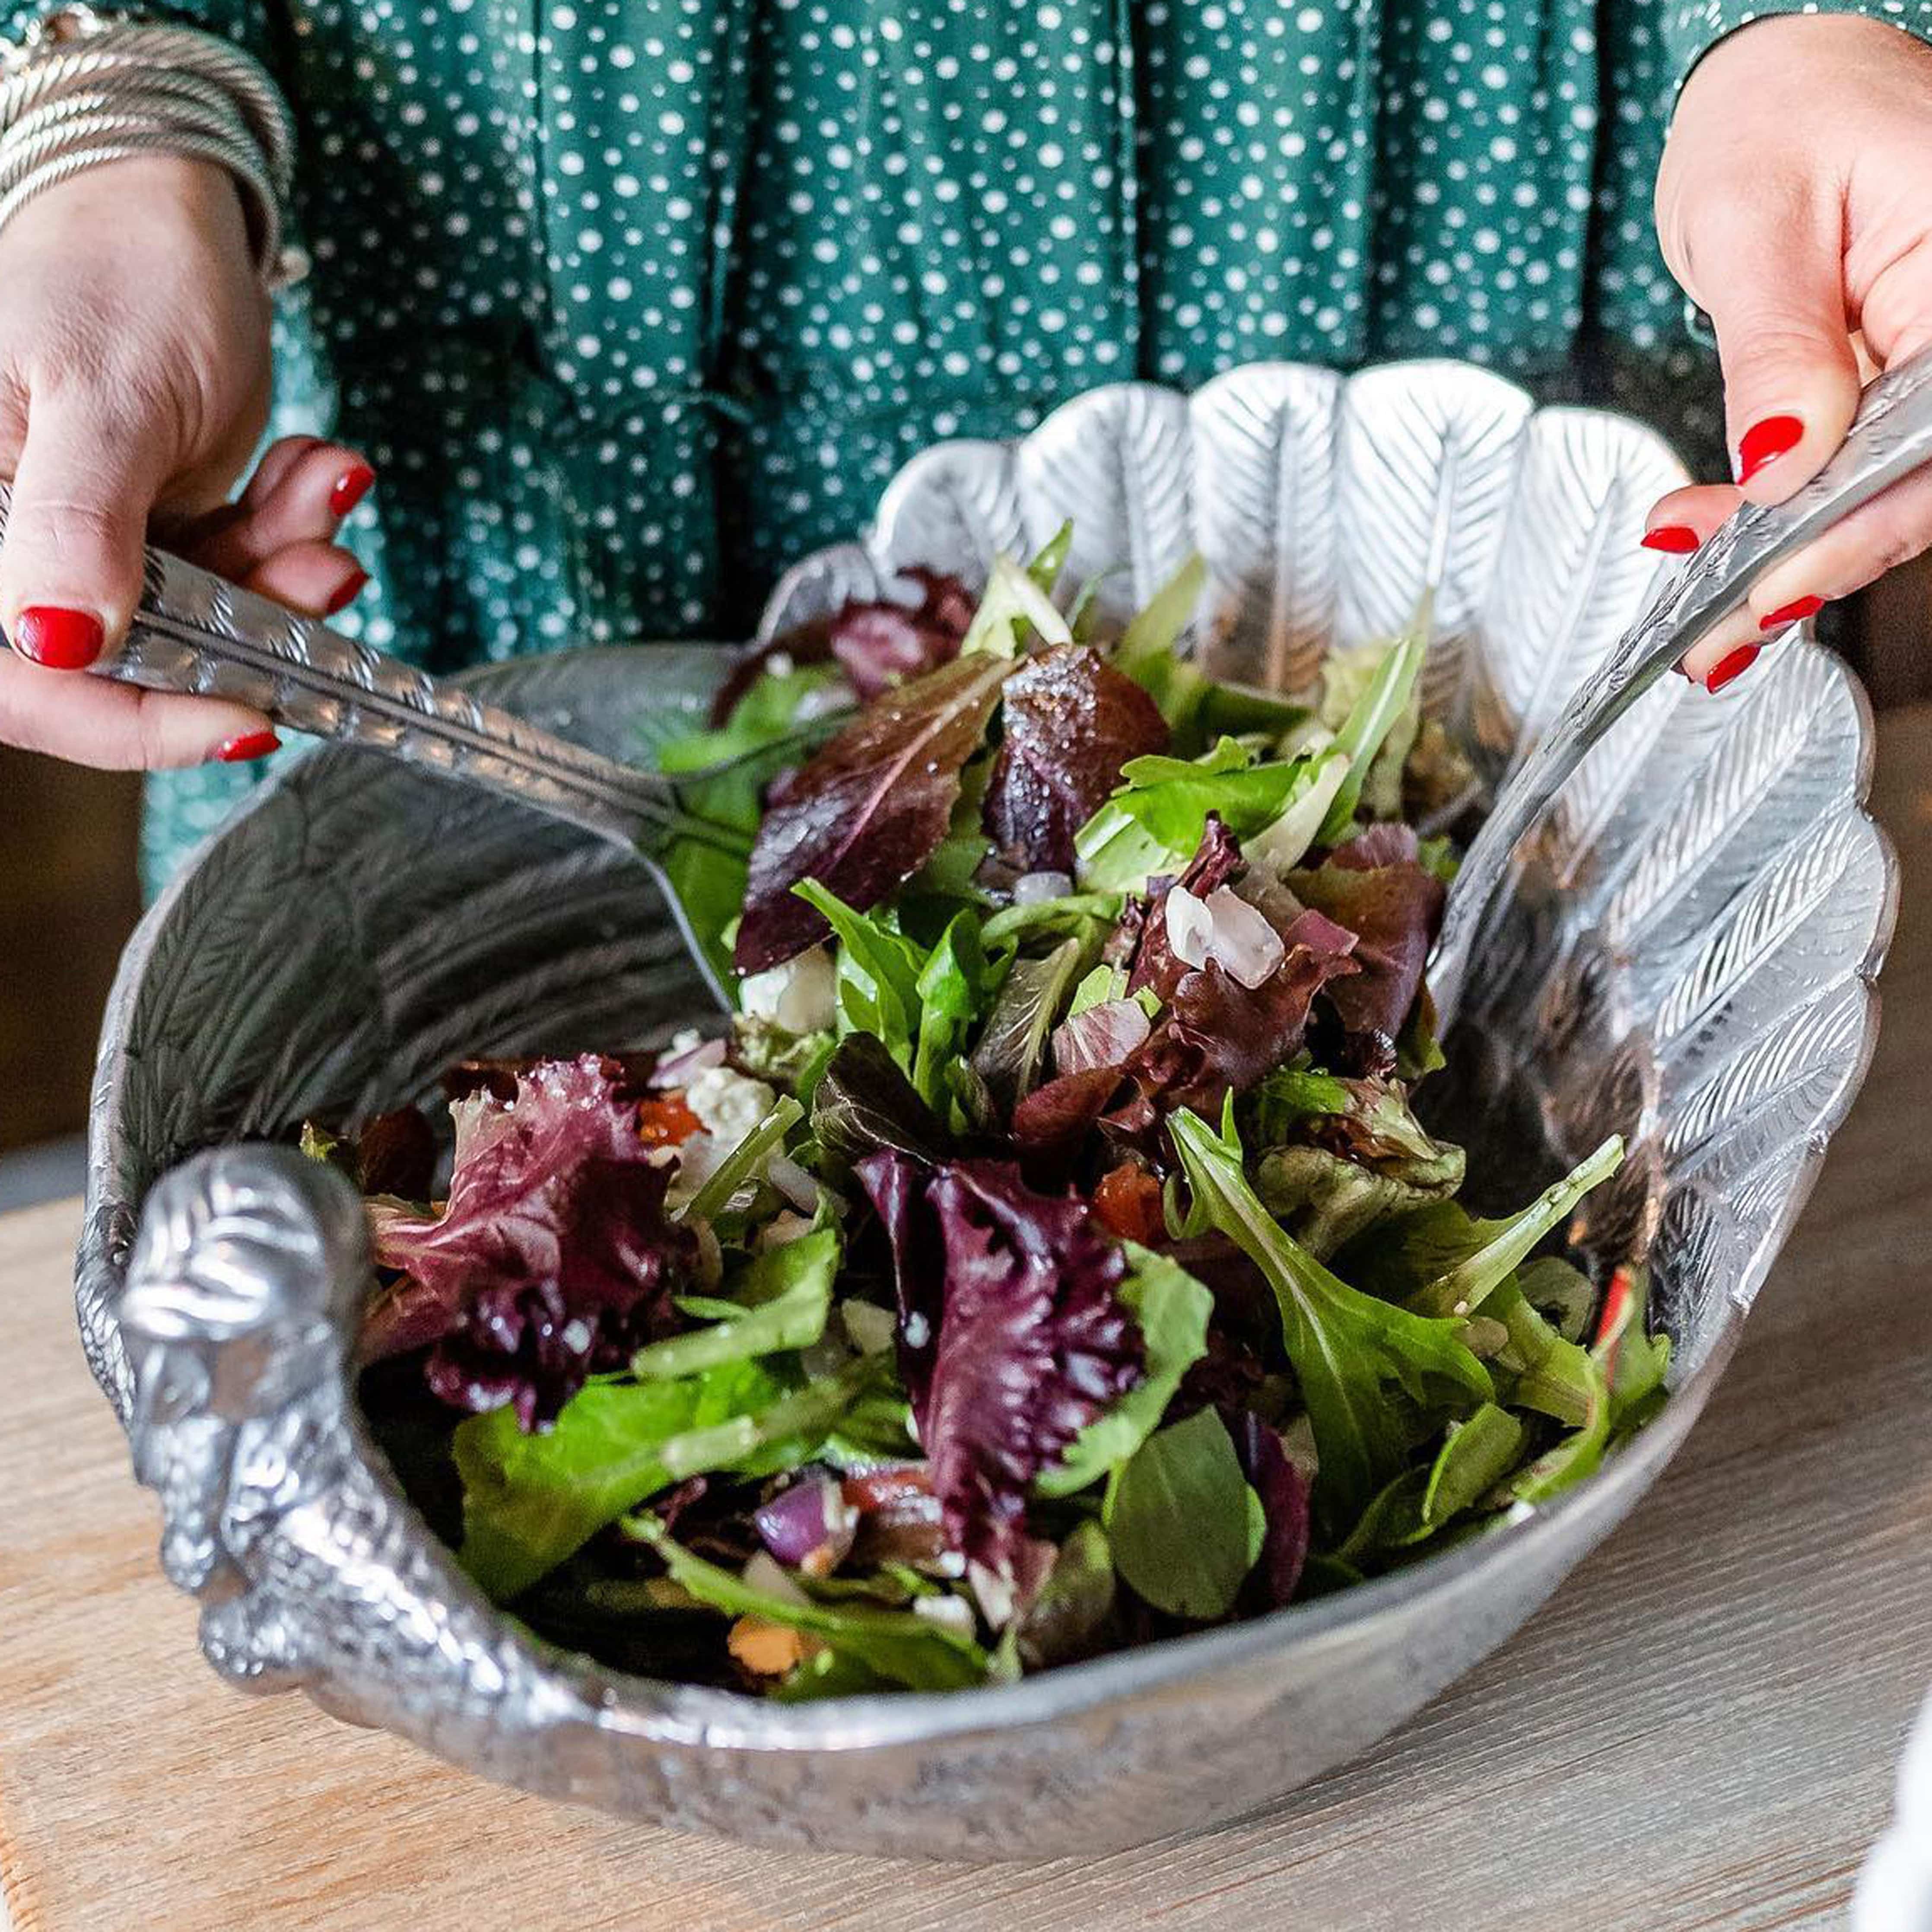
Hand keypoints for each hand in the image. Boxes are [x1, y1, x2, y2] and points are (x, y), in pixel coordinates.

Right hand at [0, 155, 372, 766]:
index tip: (245, 721)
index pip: (24, 682)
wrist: (162, 208)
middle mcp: (14, 550)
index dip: (129, 722)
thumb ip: (78, 524)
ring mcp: (85, 548)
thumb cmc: (116, 271)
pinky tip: (315, 472)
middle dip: (245, 623)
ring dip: (283, 571)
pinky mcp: (149, 538)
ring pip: (199, 626)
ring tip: (323, 487)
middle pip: (126, 665)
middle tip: (327, 566)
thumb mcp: (104, 396)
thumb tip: (59, 645)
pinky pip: (228, 578)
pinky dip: (286, 538)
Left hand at [1650, 15, 1931, 687]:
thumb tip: (1779, 463)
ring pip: (1887, 494)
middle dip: (1813, 568)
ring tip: (1709, 630)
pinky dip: (1792, 528)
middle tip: (1715, 638)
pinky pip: (1860, 473)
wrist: (1785, 89)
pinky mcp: (1899, 393)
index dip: (1856, 529)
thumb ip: (1777, 347)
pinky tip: (1731, 570)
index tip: (1771, 582)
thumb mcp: (1757, 221)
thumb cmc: (1781, 114)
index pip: (1930, 441)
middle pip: (1915, 485)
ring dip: (1795, 565)